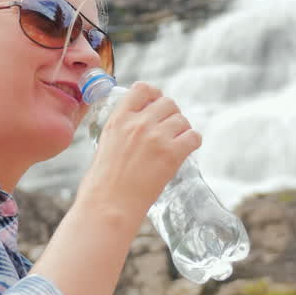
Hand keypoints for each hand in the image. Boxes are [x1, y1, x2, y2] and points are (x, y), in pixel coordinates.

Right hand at [75, 82, 201, 221]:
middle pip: (168, 103)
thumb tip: (138, 127)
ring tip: (177, 142)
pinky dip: (193, 142)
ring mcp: (157, 137)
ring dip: (182, 129)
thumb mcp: (105, 144)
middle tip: (170, 128)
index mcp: (119, 119)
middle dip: (171, 114)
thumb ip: (122, 130)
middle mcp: (139, 123)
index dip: (154, 94)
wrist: (108, 205)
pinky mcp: (172, 154)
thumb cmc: (102, 183)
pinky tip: (186, 150)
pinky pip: (194, 137)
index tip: (157, 102)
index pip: (142, 89)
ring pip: (182, 119)